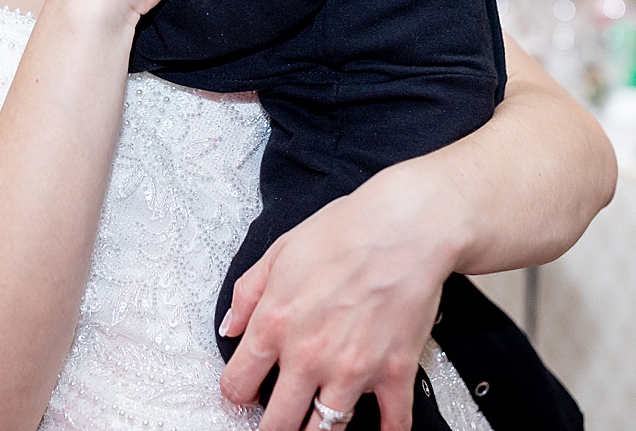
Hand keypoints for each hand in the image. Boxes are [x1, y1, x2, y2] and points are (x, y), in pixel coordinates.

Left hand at [219, 161, 467, 430]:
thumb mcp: (280, 251)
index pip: (237, 385)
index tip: (246, 392)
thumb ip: (247, 293)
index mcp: (275, 324)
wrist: (406, 226)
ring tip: (317, 422)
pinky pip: (392, 425)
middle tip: (277, 420)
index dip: (237, 393)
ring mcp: (352, 370)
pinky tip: (380, 430)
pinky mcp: (394, 374)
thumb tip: (229, 329)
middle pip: (277, 425)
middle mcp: (308, 356)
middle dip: (272, 426)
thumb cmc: (346, 230)